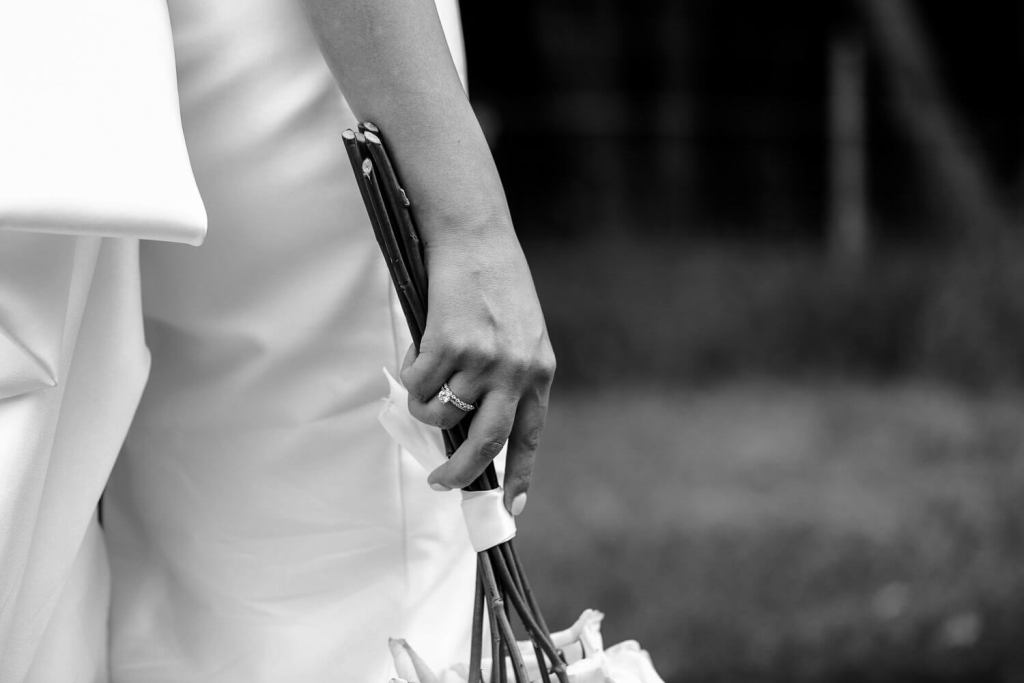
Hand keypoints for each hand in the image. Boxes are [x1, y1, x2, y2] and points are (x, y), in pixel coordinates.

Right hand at [400, 226, 554, 515]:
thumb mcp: (521, 335)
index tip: (509, 510)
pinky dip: (410, 378)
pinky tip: (417, 354)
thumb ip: (508, 378)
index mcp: (538, 372)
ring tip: (423, 382)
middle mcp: (515, 370)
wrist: (477, 238)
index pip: (529, 437)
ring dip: (424, 408)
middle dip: (459, 473)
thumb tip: (473, 427)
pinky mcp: (448, 343)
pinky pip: (418, 385)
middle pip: (485, 443)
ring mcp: (482, 358)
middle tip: (439, 482)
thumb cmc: (496, 286)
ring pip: (441, 415)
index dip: (518, 476)